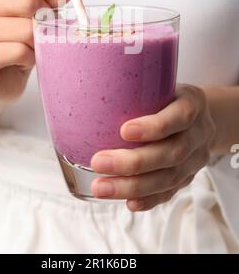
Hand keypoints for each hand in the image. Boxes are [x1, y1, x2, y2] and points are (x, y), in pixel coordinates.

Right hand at [0, 0, 84, 105]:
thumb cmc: (13, 41)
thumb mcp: (33, 13)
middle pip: (24, 0)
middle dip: (46, 15)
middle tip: (48, 27)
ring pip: (24, 29)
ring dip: (38, 39)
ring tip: (32, 45)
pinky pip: (17, 52)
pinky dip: (30, 56)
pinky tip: (24, 59)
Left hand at [91, 85, 215, 210]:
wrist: (199, 117)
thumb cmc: (167, 97)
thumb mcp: (159, 84)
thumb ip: (134, 90)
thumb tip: (86, 95)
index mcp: (193, 103)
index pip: (180, 116)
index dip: (154, 127)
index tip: (124, 131)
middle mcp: (198, 133)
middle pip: (172, 153)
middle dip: (133, 162)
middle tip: (98, 163)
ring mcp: (196, 159)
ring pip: (169, 178)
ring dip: (133, 186)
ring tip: (101, 187)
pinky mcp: (188, 177)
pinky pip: (170, 193)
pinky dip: (148, 199)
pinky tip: (127, 202)